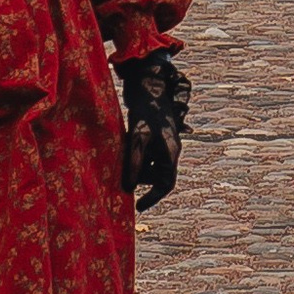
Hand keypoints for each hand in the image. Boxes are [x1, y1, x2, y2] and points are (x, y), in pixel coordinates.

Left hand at [119, 52, 190, 210]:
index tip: (138, 207)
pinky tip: (124, 148)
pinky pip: (146, 154)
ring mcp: (163, 143)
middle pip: (157, 175)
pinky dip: (135, 156)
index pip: (165, 184)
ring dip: (137, 167)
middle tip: (123, 177)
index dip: (152, 197)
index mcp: (170, 152)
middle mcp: (170, 149)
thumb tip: (128, 188)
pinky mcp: (155, 136)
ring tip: (123, 157)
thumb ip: (134, 164)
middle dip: (140, 179)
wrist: (148, 86)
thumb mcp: (137, 139)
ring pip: (150, 165)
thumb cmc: (145, 113)